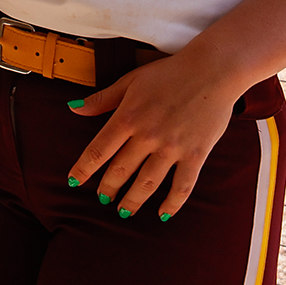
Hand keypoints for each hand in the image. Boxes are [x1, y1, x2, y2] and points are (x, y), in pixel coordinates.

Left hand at [64, 50, 250, 220]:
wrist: (212, 71)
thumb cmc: (169, 73)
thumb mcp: (129, 81)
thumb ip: (102, 99)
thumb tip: (73, 108)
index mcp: (128, 117)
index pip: (98, 150)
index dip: (83, 169)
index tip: (73, 181)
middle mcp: (148, 136)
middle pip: (121, 170)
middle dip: (108, 188)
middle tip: (102, 198)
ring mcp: (173, 147)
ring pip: (147, 183)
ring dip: (133, 200)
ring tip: (123, 211)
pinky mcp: (196, 154)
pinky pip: (182, 185)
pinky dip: (172, 203)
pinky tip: (162, 213)